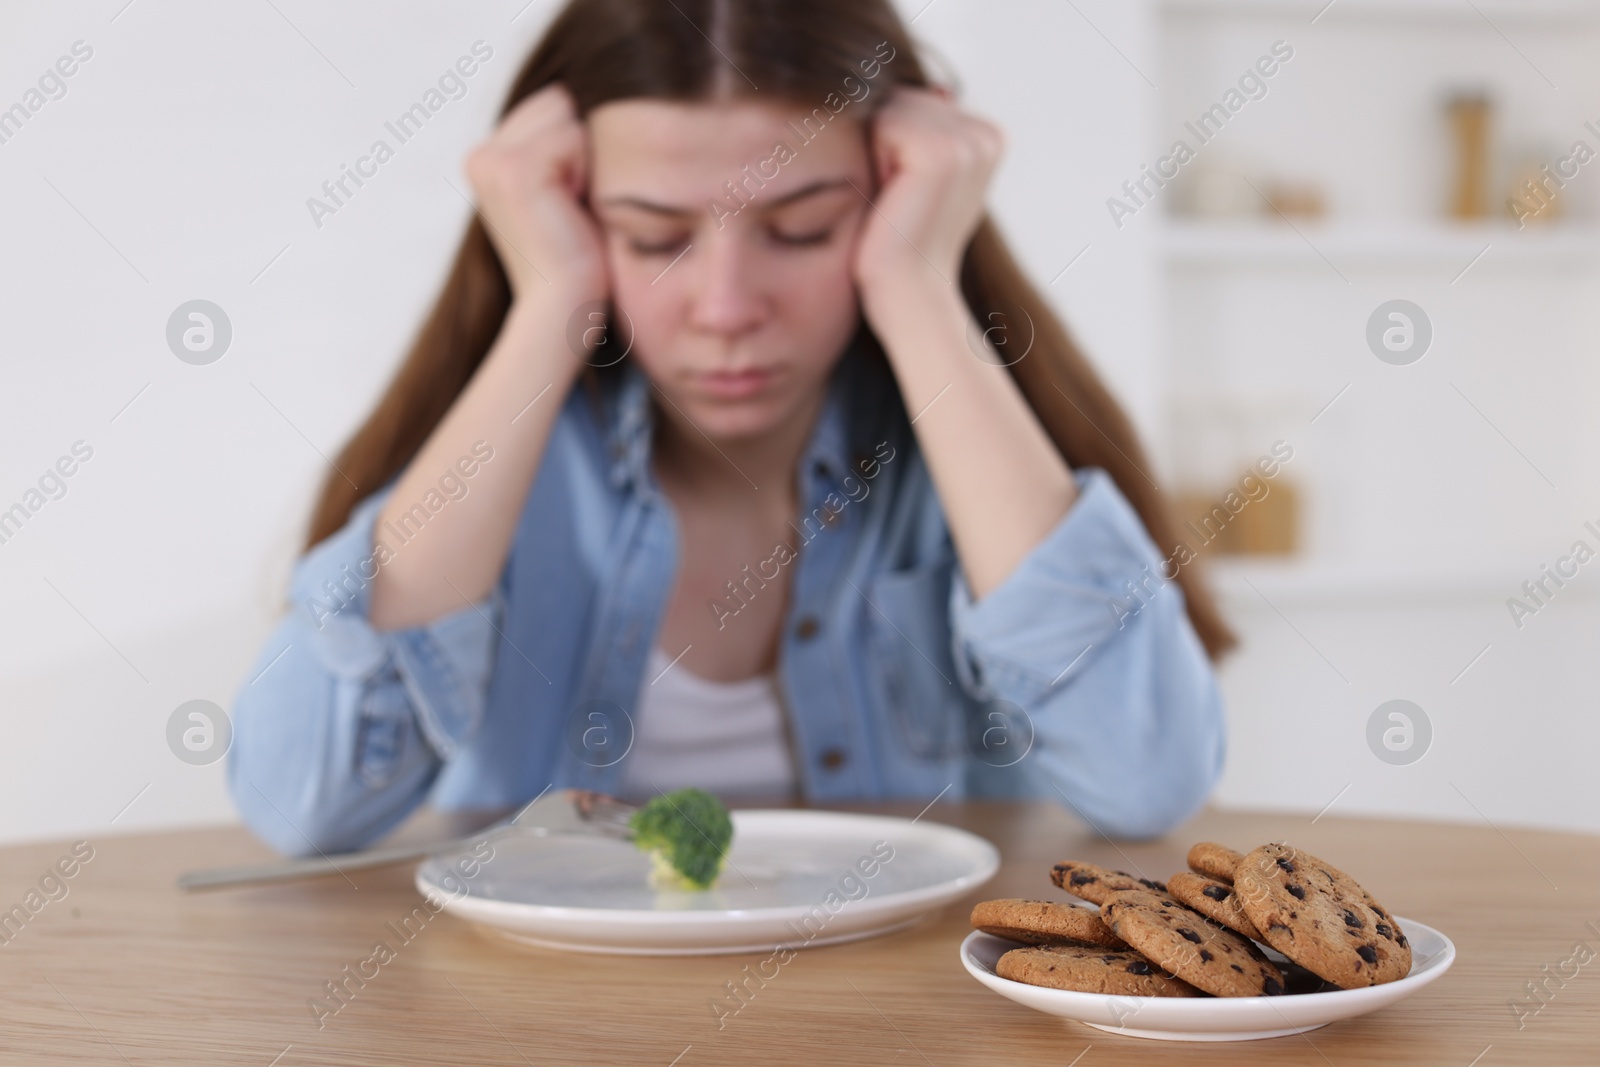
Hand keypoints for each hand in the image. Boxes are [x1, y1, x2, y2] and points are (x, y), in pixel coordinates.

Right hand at [465, 84, 607, 304]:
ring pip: (567, 115)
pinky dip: (587, 171)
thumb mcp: (566, 195)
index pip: (555, 106)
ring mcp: (491, 161)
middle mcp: (480, 155)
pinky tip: (573, 211)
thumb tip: (592, 101)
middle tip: (574, 208)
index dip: (580, 149)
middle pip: (559, 102)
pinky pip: (574, 136)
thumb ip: (562, 150)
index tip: (572, 203)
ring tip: (573, 209)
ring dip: (587, 159)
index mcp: (488, 159)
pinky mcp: (513, 170)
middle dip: (582, 148)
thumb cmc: (577, 261)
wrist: (562, 310)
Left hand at [853, 87, 1003, 300]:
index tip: (907, 195)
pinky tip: (890, 200)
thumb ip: (921, 130)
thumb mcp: (918, 179)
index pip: (912, 100)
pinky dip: (873, 162)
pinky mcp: (941, 153)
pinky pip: (882, 125)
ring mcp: (968, 142)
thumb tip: (930, 91)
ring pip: (890, 109)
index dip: (891, 145)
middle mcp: (987, 134)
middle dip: (882, 145)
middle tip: (898, 201)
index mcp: (989, 136)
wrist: (911, 297)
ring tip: (894, 200)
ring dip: (876, 154)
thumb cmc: (904, 244)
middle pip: (900, 98)